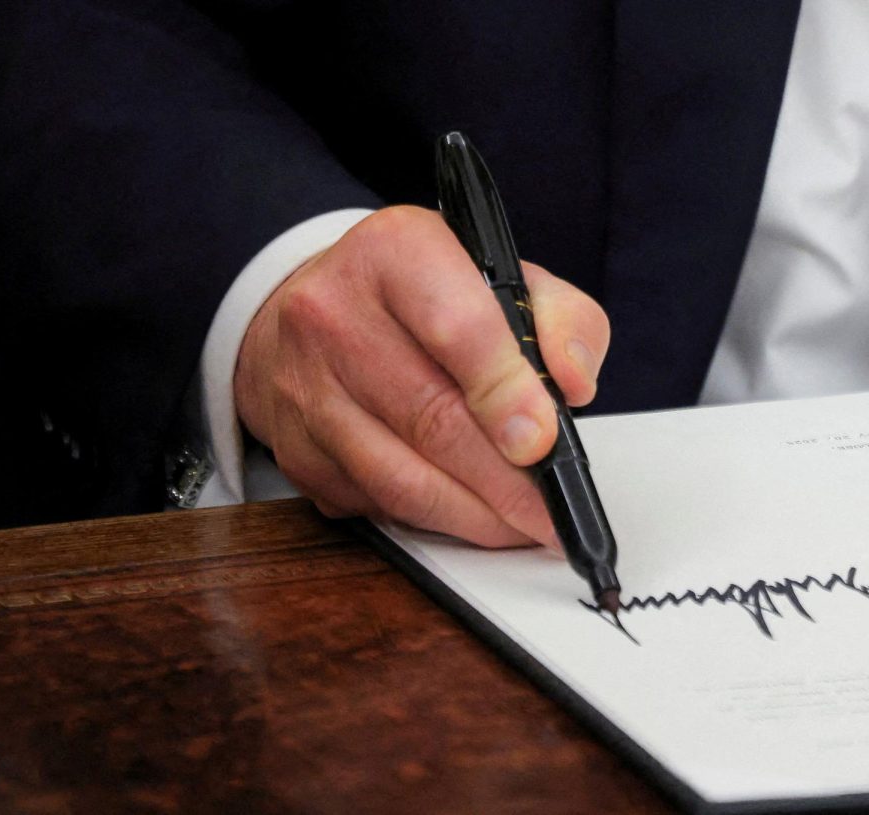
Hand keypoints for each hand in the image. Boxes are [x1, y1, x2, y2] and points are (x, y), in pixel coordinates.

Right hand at [234, 205, 609, 548]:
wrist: (316, 312)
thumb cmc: (421, 297)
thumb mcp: (502, 277)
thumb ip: (560, 318)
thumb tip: (574, 385)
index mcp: (395, 252)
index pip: (456, 328)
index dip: (506, 393)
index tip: (544, 441)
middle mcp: (334, 313)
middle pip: (431, 417)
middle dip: (504, 480)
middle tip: (550, 511)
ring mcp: (305, 387)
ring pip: (399, 477)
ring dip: (472, 515)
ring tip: (520, 526)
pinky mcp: (295, 450)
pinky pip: (373, 503)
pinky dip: (431, 520)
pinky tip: (468, 516)